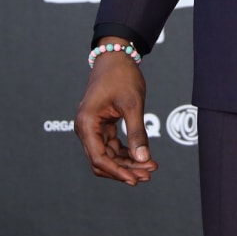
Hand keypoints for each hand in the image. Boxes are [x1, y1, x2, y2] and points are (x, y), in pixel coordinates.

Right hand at [75, 52, 158, 184]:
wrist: (117, 56)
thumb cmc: (122, 75)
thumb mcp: (133, 104)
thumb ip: (137, 133)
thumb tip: (143, 159)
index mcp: (87, 123)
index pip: (99, 158)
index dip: (117, 172)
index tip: (136, 179)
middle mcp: (85, 128)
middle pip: (103, 161)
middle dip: (125, 169)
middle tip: (149, 174)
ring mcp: (93, 128)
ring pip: (109, 156)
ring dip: (128, 163)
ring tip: (150, 168)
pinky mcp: (102, 127)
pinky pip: (112, 147)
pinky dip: (127, 153)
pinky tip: (144, 158)